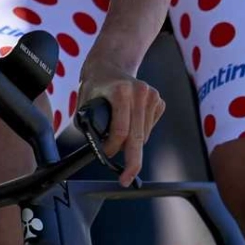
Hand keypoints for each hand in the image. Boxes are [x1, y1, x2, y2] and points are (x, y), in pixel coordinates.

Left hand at [77, 58, 163, 186]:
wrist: (109, 66)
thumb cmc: (95, 86)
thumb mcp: (85, 103)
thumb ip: (89, 125)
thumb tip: (96, 149)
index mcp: (121, 91)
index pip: (121, 130)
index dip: (112, 148)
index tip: (105, 155)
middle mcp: (140, 92)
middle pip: (137, 137)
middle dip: (132, 162)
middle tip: (127, 179)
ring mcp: (152, 95)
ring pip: (144, 136)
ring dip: (131, 144)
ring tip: (117, 135)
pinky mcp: (159, 101)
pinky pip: (150, 128)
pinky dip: (139, 133)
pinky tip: (129, 121)